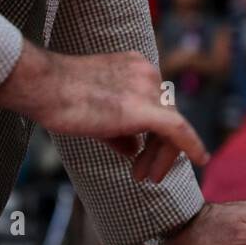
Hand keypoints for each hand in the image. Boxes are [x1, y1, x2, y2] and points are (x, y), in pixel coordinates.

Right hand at [0, 41, 208, 180]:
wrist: (45, 86)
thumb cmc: (59, 97)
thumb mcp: (96, 111)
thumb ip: (119, 128)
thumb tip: (134, 148)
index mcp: (136, 67)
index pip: (155, 104)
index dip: (153, 133)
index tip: (143, 155)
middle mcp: (147, 73)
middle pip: (167, 115)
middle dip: (159, 148)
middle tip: (146, 174)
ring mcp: (146, 87)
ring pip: (170, 126)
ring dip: (162, 156)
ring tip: (146, 177)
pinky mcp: (142, 108)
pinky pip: (177, 129)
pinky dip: (191, 145)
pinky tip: (201, 159)